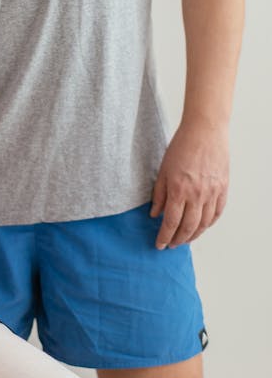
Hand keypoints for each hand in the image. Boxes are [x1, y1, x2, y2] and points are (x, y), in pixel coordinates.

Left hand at [150, 119, 228, 248]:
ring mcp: (212, 193)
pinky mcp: (223, 189)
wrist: (205, 132)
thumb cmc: (181, 147)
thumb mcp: (163, 170)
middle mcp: (197, 195)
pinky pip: (217, 213)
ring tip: (185, 239)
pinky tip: (202, 226)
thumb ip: (159, 194)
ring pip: (204, 224)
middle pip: (188, 227)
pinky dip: (209, 223)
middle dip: (178, 239)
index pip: (170, 222)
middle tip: (171, 245)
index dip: (164, 236)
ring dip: (194, 235)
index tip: (159, 245)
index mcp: (178, 190)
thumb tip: (154, 214)